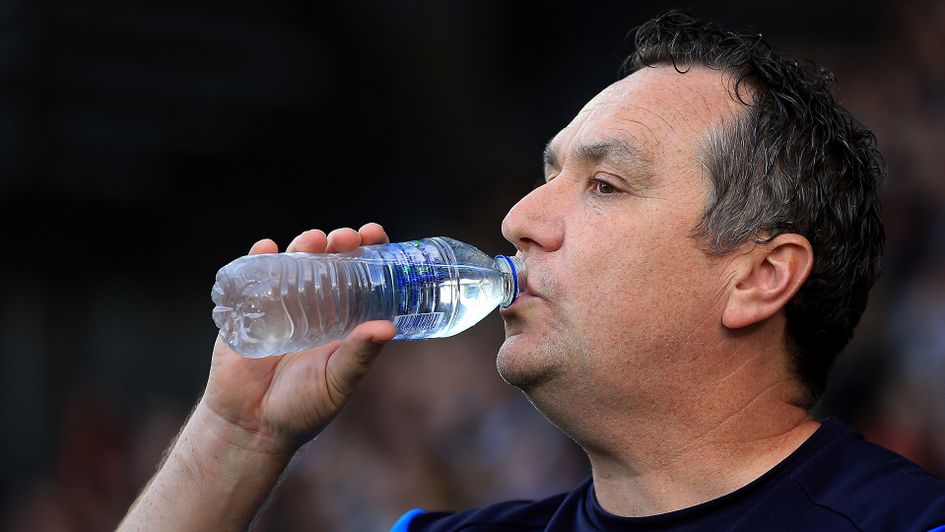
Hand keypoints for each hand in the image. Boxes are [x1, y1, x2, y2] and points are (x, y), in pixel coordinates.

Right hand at [201, 223, 396, 455]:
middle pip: (329, 260)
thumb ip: (359, 356)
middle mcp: (314, 306)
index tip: (375, 234)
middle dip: (338, 242)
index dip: (368, 251)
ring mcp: (280, 305)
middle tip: (345, 238)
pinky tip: (267, 248)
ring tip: (313, 241)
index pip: (360, 275)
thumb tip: (389, 328)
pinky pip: (252, 277)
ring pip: (294, 262)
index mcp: (342, 318)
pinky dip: (259, 257)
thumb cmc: (302, 408)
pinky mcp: (247, 310)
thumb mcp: (337, 381)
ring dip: (304, 244)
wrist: (251, 427)